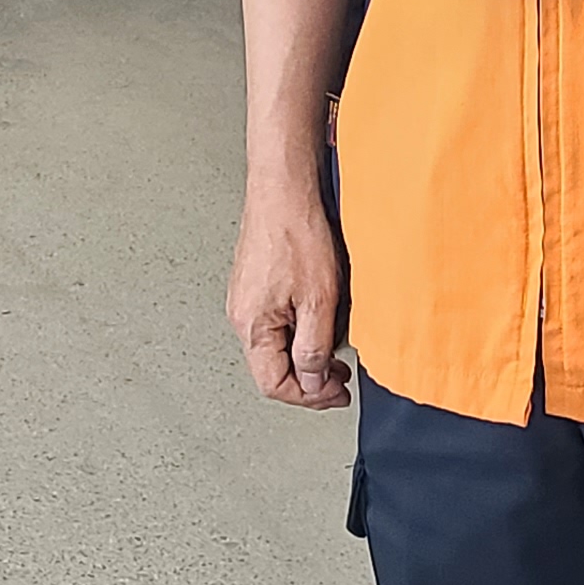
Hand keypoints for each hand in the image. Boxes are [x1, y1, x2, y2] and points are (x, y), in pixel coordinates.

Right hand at [228, 179, 351, 407]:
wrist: (284, 187)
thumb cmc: (296, 232)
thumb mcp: (319, 300)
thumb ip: (314, 348)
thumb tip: (312, 382)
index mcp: (251, 326)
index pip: (274, 384)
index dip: (310, 397)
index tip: (338, 393)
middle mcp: (242, 315)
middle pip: (272, 368)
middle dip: (310, 378)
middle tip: (341, 377)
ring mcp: (246, 298)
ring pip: (276, 345)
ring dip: (307, 352)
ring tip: (334, 343)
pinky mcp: (255, 283)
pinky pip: (276, 321)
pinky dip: (300, 329)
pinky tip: (319, 316)